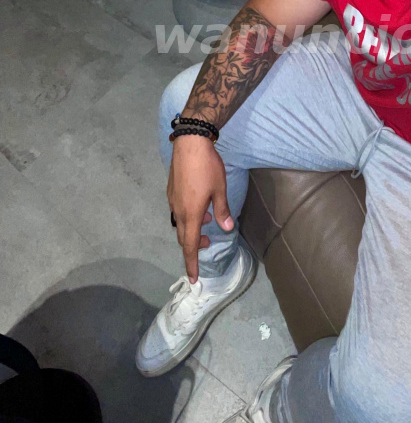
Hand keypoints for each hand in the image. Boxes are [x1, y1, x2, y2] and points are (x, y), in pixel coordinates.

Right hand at [167, 135, 232, 282]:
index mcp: (190, 214)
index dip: (192, 263)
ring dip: (192, 229)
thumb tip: (227, 229)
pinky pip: (177, 211)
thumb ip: (222, 211)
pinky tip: (199, 206)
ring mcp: (172, 200)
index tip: (193, 279)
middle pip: (183, 237)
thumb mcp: (220, 189)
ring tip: (207, 221)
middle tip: (210, 243)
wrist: (189, 144)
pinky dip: (188, 216)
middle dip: (195, 246)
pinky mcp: (171, 191)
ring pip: (180, 224)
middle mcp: (178, 210)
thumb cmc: (207, 167)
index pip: (190, 246)